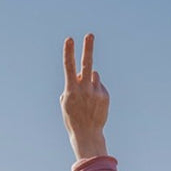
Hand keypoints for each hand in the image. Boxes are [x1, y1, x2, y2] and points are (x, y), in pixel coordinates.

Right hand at [61, 34, 108, 159]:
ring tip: (87, 98)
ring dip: (90, 80)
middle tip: (90, 35)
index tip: (69, 40)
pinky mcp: (104, 96)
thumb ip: (71, 85)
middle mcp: (84, 89)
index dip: (68, 52)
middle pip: (87, 64)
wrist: (87, 134)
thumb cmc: (73, 117)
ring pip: (93, 75)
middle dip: (88, 48)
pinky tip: (94, 103)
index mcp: (71, 90)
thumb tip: (81, 74)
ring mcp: (96, 92)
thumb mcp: (66, 102)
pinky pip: (99, 85)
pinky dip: (96, 90)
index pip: (69, 67)